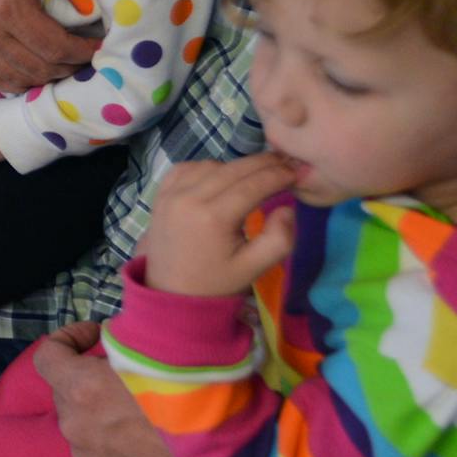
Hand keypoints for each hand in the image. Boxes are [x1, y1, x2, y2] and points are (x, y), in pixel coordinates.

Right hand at [0, 0, 115, 91]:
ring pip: (11, 79)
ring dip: (40, 78)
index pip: (55, 47)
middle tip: (82, 58)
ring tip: (58, 66)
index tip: (96, 47)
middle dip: (66, 68)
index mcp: (8, 5)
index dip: (81, 53)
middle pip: (36, 68)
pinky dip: (10, 81)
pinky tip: (25, 72)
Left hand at [34, 322, 208, 456]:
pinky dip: (111, 444)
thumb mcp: (166, 358)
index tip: (95, 336)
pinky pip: (96, 455)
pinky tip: (146, 446)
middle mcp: (76, 427)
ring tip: (141, 414)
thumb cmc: (203, 409)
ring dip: (100, 413)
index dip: (68, 339)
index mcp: (85, 390)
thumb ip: (130, 347)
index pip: (48, 356)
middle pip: (67, 391)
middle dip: (89, 377)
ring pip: (82, 425)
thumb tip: (120, 339)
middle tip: (129, 375)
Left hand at [141, 155, 298, 297]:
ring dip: (235, 167)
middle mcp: (189, 199)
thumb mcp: (254, 268)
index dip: (277, 175)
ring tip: (256, 175)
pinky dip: (207, 167)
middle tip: (284, 163)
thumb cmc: (216, 282)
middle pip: (232, 169)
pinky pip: (187, 168)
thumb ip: (278, 240)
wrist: (171, 293)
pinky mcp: (160, 195)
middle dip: (262, 164)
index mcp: (213, 218)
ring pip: (210, 165)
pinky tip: (222, 177)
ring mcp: (170, 194)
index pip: (252, 185)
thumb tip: (288, 208)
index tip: (296, 172)